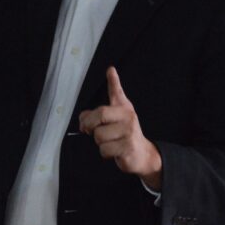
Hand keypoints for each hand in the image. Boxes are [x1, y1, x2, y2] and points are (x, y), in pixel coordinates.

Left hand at [78, 67, 162, 189]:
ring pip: (99, 135)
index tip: (110, 70)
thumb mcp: (115, 121)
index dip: (113, 81)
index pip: (117, 92)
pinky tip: (114, 151)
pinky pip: (104, 149)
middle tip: (88, 130)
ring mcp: (129, 132)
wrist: (142, 154)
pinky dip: (104, 153)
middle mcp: (127, 117)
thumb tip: (82, 117)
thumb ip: (98, 116)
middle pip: (100, 115)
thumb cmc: (124, 135)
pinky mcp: (128, 147)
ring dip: (99, 143)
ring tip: (109, 142)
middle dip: (89, 124)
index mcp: (123, 108)